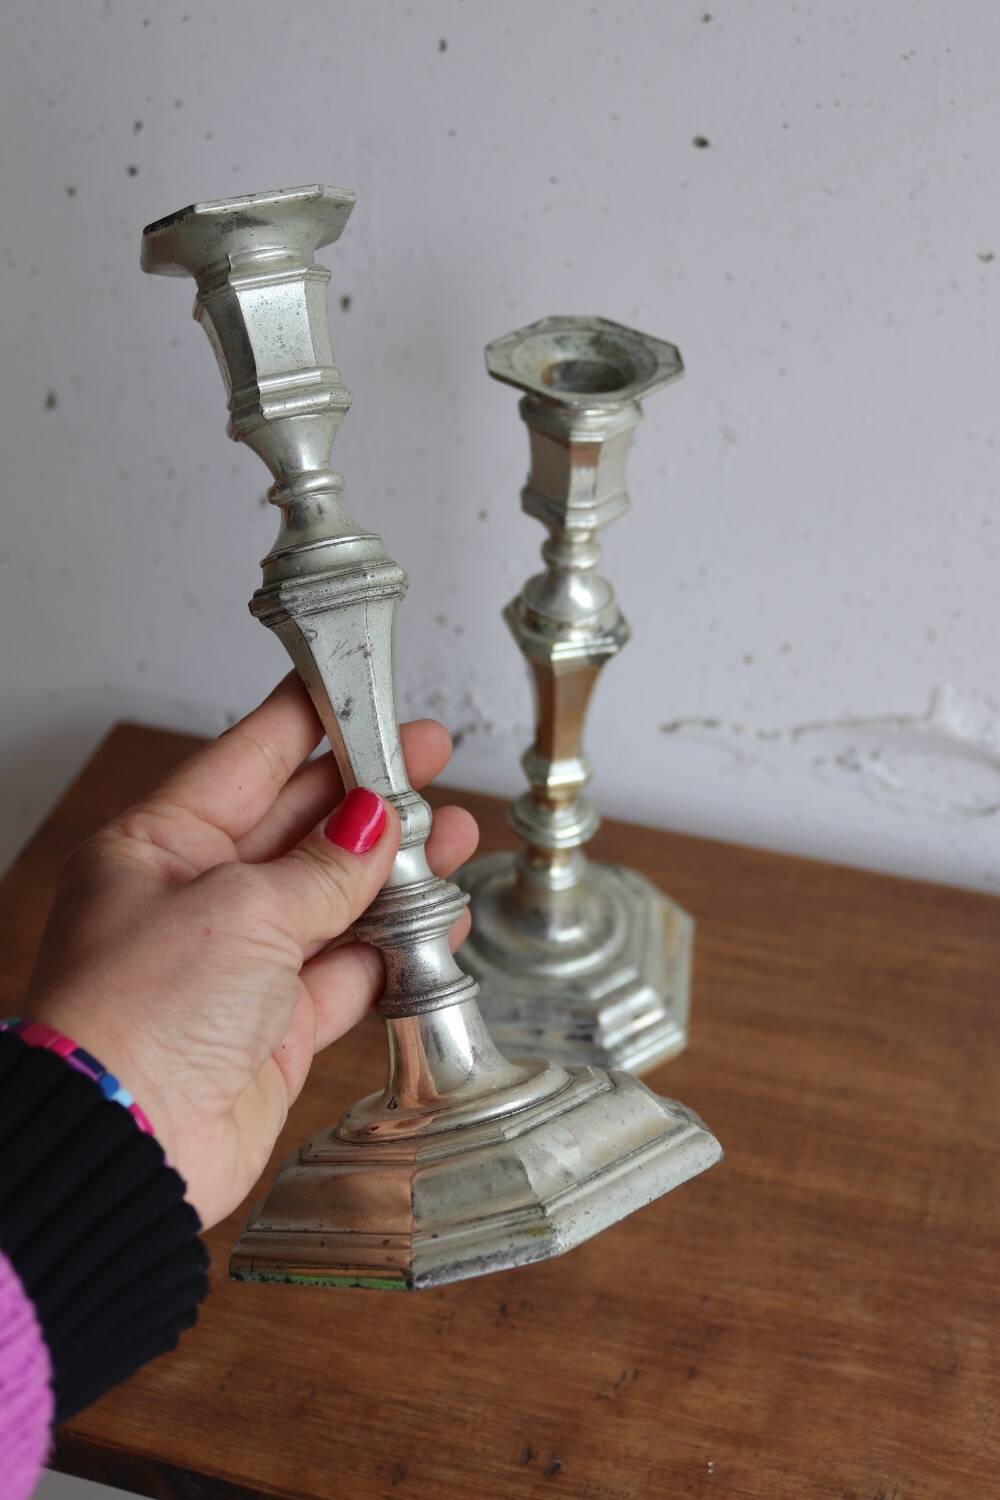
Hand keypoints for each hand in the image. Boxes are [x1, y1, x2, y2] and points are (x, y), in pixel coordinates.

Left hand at [24, 675, 477, 1230]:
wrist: (124, 1148)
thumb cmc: (138, 1018)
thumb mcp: (240, 911)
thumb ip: (321, 868)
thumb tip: (375, 824)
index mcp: (159, 847)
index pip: (247, 760)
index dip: (310, 722)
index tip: (359, 688)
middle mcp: (198, 900)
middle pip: (299, 826)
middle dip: (369, 793)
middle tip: (429, 758)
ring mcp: (239, 966)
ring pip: (333, 898)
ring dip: (396, 870)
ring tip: (455, 835)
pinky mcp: (275, 1028)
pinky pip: (349, 972)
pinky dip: (396, 948)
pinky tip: (441, 918)